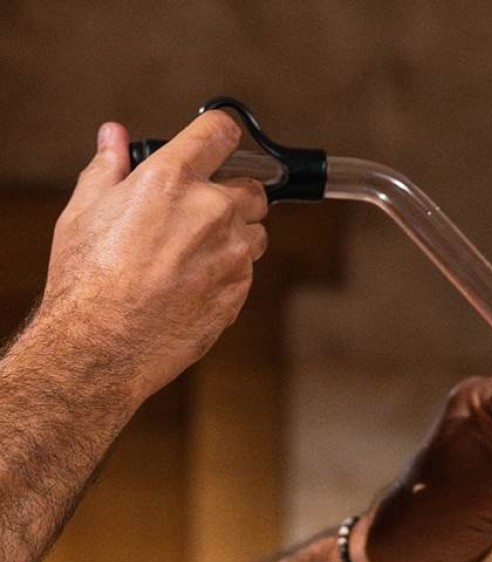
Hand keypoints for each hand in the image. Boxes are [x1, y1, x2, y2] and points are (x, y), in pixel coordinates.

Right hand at [37, 111, 267, 408]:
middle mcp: (211, 211)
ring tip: (188, 253)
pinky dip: (228, 270)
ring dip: (233, 235)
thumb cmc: (86, 280)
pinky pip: (247, 269)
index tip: (219, 141)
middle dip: (231, 194)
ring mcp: (232, 253)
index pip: (220, 132)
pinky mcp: (241, 289)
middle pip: (253, 187)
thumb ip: (108, 166)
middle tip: (197, 211)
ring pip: (255, 231)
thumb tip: (114, 136)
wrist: (102, 346)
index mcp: (171, 181)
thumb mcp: (84, 210)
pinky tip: (191, 282)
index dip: (221, 133)